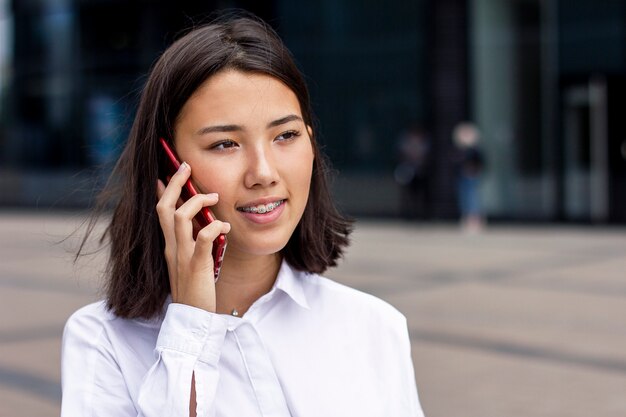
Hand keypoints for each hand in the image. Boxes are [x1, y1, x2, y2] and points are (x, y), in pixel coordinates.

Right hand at [156, 162, 229, 311]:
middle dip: (174, 184)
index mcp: (169, 245)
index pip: (160, 211)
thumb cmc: (194, 289)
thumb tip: (202, 224)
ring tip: (214, 197)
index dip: (163, 190)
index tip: (166, 172)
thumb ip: (191, 243)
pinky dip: (213, 228)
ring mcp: (182, 256)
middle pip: (164, 207)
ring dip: (196, 203)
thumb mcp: (188, 261)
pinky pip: (201, 239)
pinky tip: (225, 227)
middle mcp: (171, 247)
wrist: (191, 318)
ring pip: (179, 218)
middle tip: (185, 166)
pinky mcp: (196, 266)